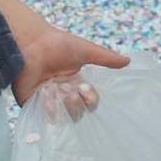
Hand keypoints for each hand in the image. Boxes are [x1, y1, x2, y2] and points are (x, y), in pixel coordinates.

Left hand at [10, 21, 127, 105]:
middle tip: (72, 91)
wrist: (32, 43)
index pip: (89, 101)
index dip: (90, 99)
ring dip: (65, 106)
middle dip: (77, 104)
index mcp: (75, 82)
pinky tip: (47, 95)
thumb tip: (128, 61)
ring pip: (63, 116)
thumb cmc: (57, 44)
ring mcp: (48, 99)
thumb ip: (106, 58)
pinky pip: (45, 116)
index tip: (86, 88)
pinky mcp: (32, 103)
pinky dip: (49, 109)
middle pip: (78, 112)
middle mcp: (63, 93)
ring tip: (59, 91)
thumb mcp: (86, 50)